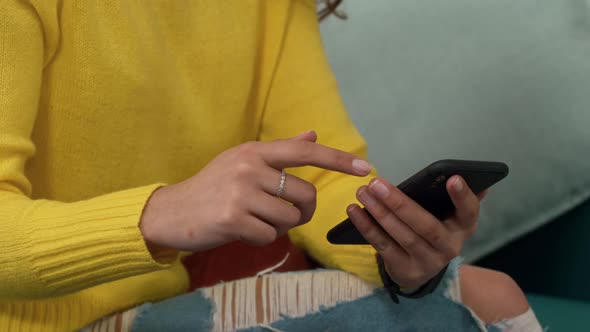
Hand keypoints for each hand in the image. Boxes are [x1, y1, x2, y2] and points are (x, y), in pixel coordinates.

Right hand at [140, 130, 371, 252]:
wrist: (172, 212)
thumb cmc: (212, 186)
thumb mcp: (243, 162)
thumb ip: (280, 151)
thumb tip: (312, 135)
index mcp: (255, 151)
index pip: (305, 152)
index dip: (338, 159)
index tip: (365, 167)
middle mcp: (249, 167)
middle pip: (305, 195)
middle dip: (302, 212)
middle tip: (284, 215)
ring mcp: (240, 193)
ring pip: (290, 219)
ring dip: (279, 227)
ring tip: (256, 221)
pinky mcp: (232, 219)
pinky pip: (270, 236)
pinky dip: (262, 239)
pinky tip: (242, 231)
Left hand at [346, 176, 486, 288]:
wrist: (420, 270)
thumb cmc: (431, 231)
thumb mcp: (446, 217)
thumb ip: (450, 199)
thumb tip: (458, 174)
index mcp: (463, 227)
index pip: (469, 211)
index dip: (463, 196)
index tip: (453, 178)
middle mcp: (449, 247)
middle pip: (425, 225)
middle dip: (399, 203)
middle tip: (376, 183)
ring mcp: (427, 261)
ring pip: (401, 235)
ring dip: (379, 213)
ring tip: (362, 192)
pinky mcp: (404, 268)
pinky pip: (383, 245)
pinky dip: (367, 227)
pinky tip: (354, 211)